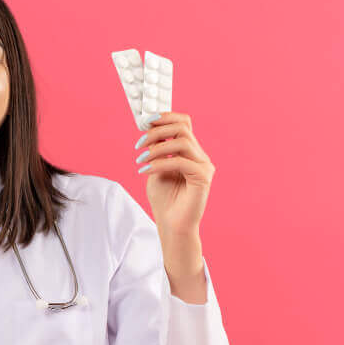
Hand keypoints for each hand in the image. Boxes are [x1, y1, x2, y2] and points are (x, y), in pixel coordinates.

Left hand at [136, 112, 215, 237]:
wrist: (172, 225)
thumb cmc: (164, 200)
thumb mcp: (155, 169)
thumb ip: (156, 151)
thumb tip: (149, 131)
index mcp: (190, 152)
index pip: (183, 124)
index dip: (165, 118)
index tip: (144, 122)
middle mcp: (199, 156)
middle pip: (183, 128)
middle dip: (157, 131)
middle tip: (139, 143)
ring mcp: (204, 166)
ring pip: (182, 142)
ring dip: (157, 148)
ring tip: (141, 159)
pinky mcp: (203, 177)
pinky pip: (181, 161)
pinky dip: (160, 163)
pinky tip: (145, 171)